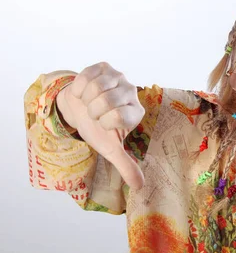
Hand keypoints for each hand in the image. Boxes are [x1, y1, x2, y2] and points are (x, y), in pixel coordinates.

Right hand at [56, 62, 144, 189]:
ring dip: (86, 99)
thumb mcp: (110, 148)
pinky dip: (79, 88)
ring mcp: (118, 76)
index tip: (103, 124)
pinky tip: (84, 92)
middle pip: (106, 100)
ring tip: (89, 103)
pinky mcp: (103, 66)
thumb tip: (139, 186)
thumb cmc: (98, 129)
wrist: (80, 109)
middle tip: (95, 114)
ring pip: (96, 87)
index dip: (105, 122)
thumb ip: (126, 165)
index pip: (121, 116)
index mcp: (136, 112)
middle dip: (93, 111)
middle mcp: (132, 92)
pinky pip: (85, 76)